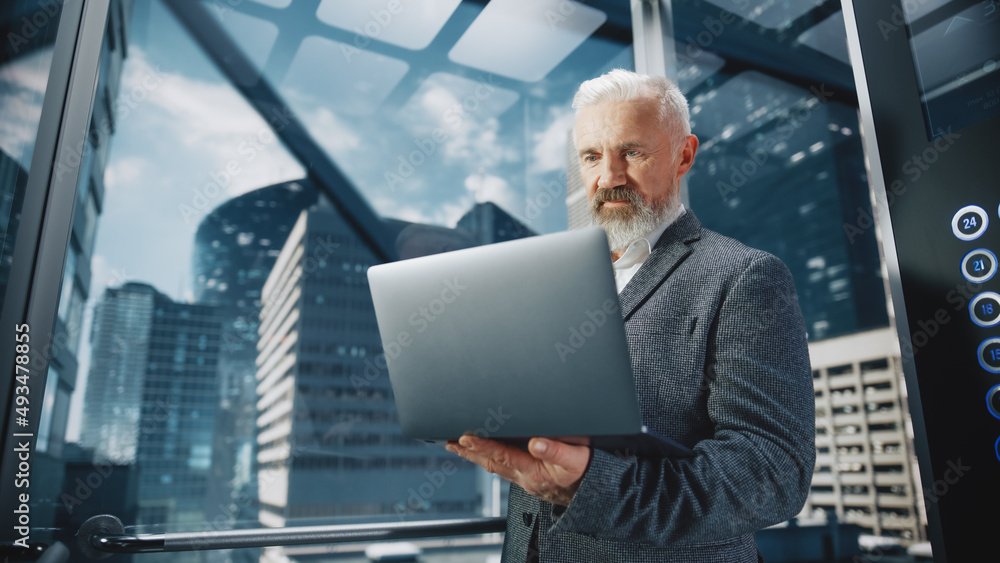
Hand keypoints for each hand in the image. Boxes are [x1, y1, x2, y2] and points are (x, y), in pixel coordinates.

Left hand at [445, 435, 591, 506]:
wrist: (593, 495)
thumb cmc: (586, 474)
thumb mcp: (576, 459)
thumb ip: (556, 451)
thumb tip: (535, 442)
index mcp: (534, 471)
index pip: (502, 455)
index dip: (482, 445)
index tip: (465, 437)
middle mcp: (524, 477)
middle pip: (490, 462)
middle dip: (469, 451)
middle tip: (449, 441)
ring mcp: (524, 479)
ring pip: (494, 466)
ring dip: (475, 455)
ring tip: (458, 446)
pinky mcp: (528, 478)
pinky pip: (503, 467)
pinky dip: (489, 458)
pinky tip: (483, 453)